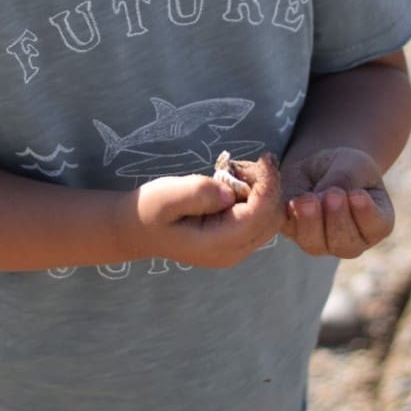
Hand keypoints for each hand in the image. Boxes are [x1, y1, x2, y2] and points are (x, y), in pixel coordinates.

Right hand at [129, 154, 283, 268]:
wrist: (137, 229)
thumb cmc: (150, 209)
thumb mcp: (167, 196)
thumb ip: (198, 193)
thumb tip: (230, 192)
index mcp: (218, 244)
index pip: (260, 214)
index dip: (269, 184)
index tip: (265, 157)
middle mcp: (233, 253)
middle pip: (272, 218)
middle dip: (268, 188)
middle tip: (242, 165)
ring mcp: (236, 250)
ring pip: (270, 219)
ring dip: (263, 193)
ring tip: (236, 174)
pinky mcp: (235, 243)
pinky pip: (260, 220)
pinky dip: (256, 199)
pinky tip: (233, 186)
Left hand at [279, 146, 394, 257]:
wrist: (318, 166)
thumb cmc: (346, 167)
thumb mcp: (353, 164)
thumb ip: (345, 179)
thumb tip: (321, 196)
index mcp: (376, 224)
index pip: (376, 227)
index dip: (367, 213)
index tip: (358, 194)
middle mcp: (351, 241)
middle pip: (345, 243)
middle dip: (337, 219)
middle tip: (333, 195)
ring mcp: (320, 242)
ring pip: (314, 242)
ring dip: (310, 221)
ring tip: (308, 198)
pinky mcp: (293, 231)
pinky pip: (287, 228)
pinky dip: (287, 213)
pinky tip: (290, 196)